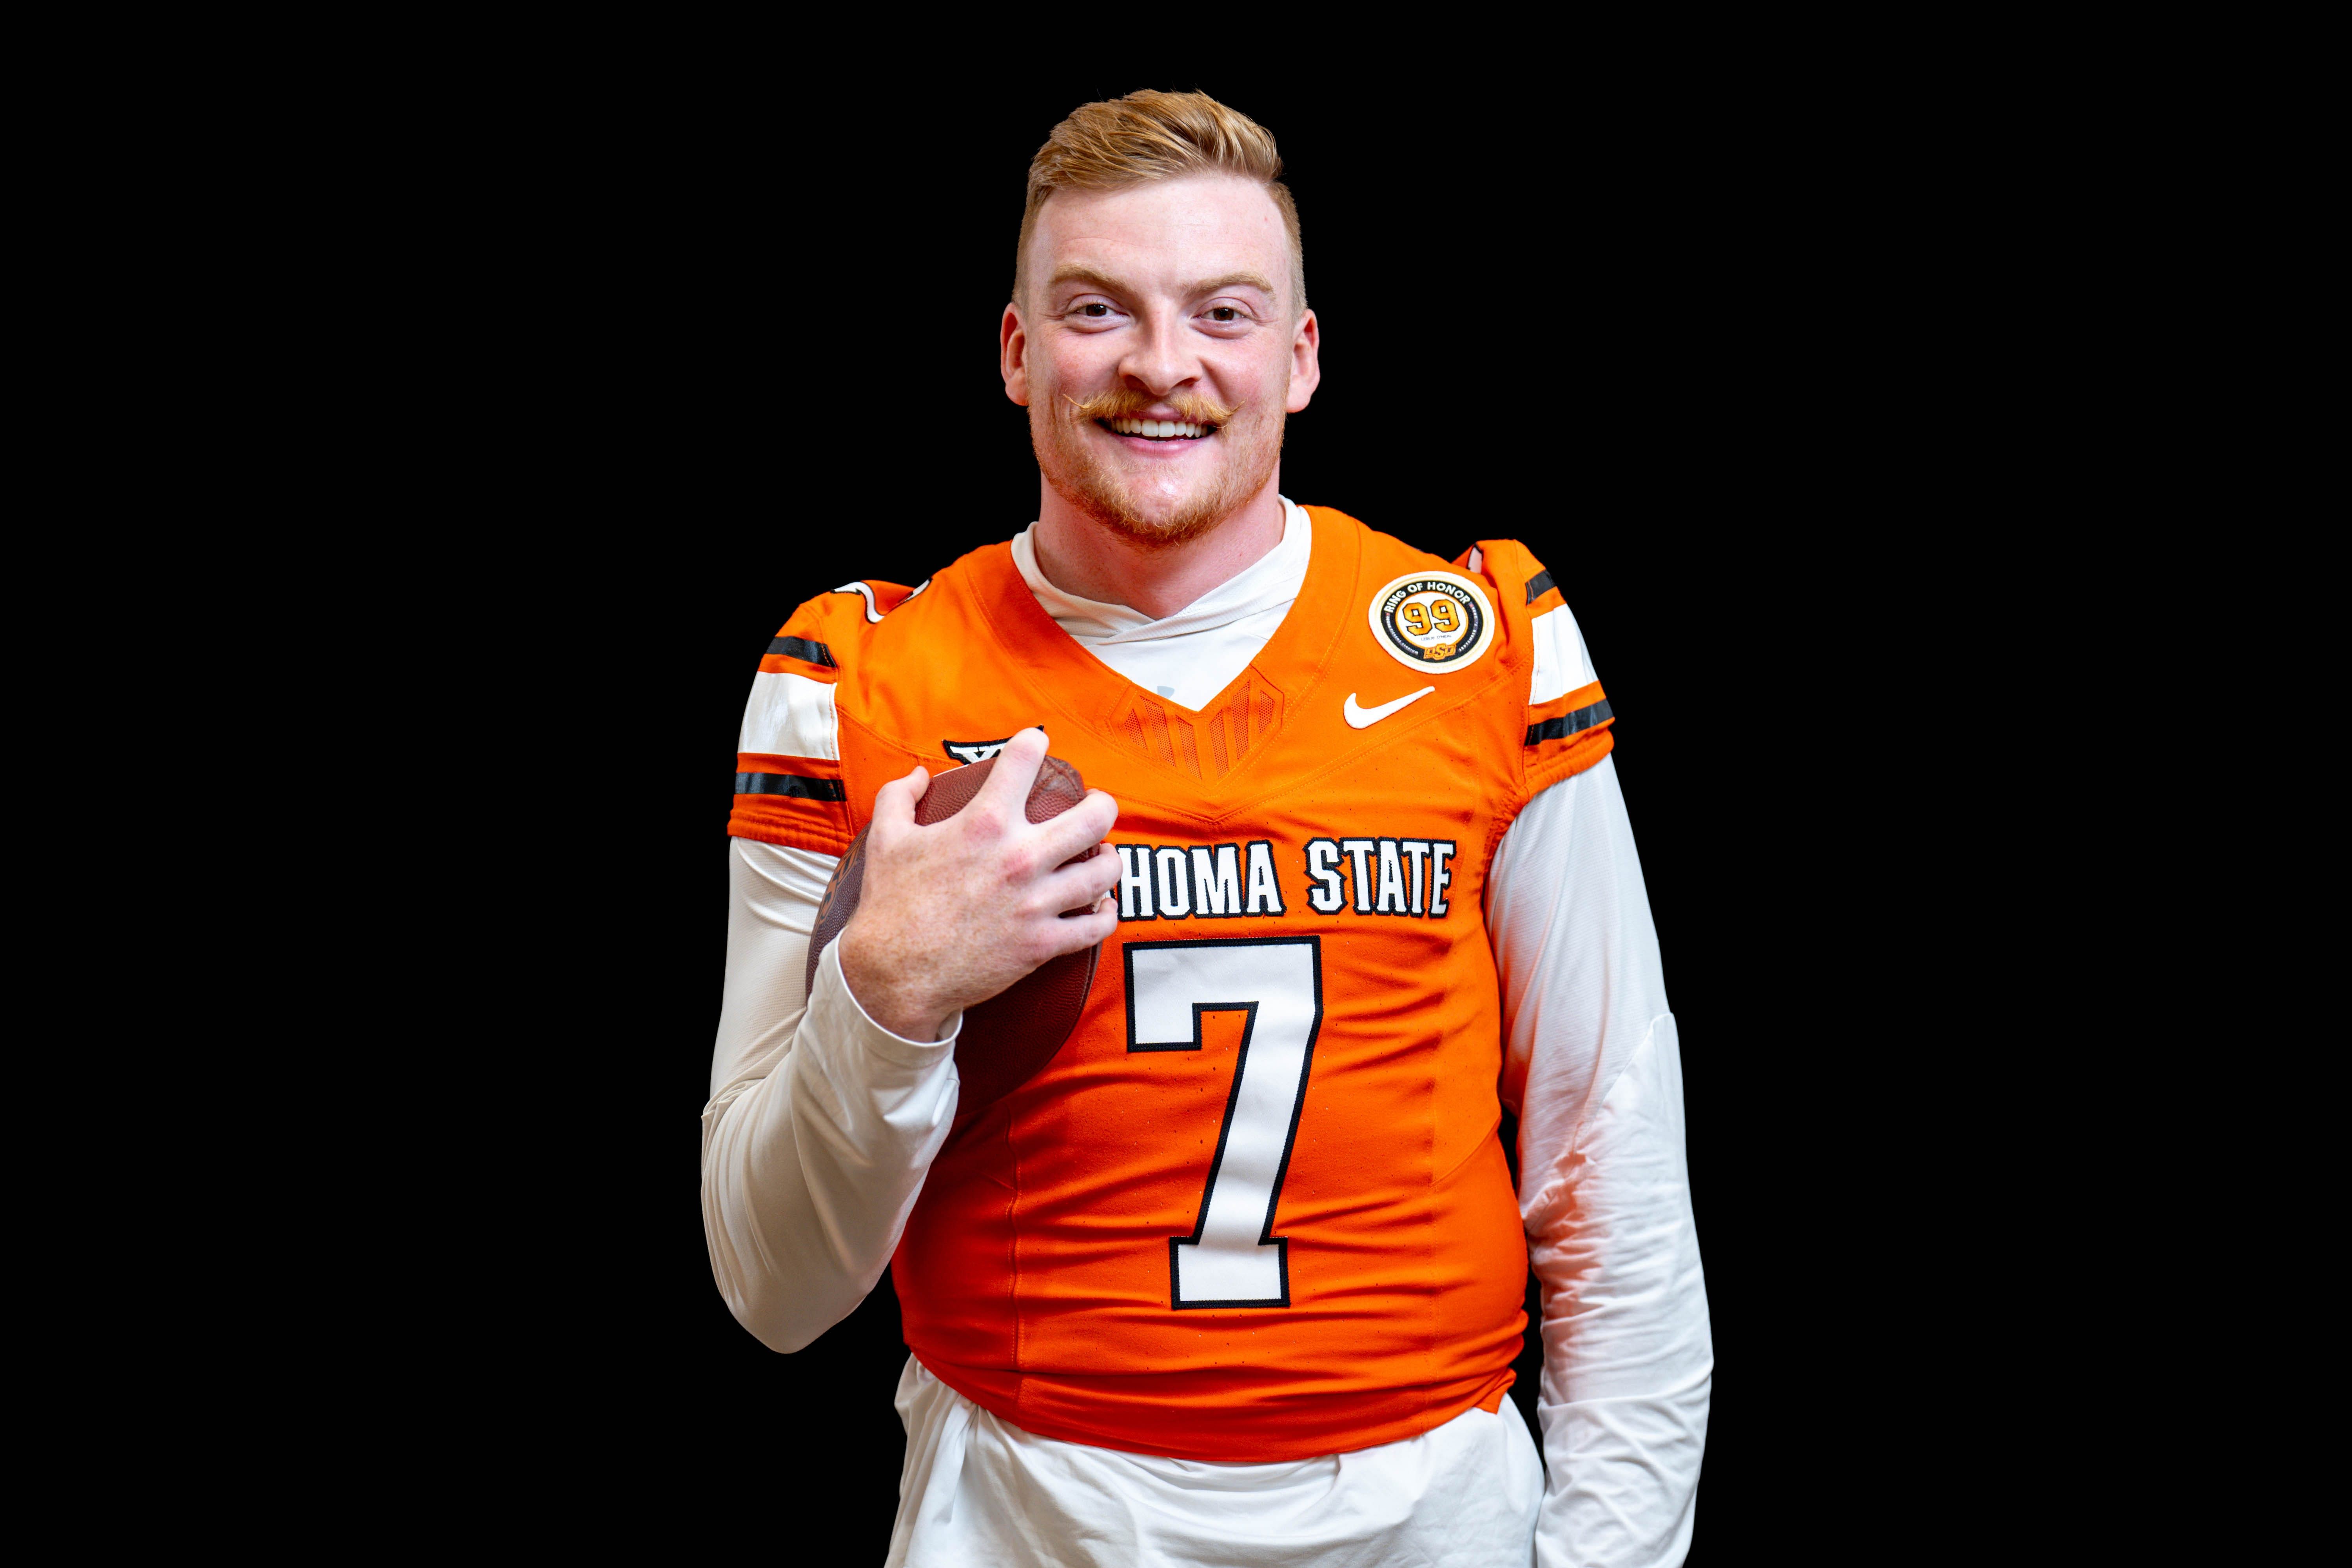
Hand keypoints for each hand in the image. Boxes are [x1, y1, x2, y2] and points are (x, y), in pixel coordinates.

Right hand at [837, 729, 1120, 1041]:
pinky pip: (1096, 926)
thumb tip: (921, 774)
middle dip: (1102, 805)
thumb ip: (900, 795)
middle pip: (1094, 817)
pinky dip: (1105, 914)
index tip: (1037, 746)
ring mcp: (1035, 903)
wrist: (893, 975)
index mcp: (983, 824)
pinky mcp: (1042, 944)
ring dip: (1109, 860)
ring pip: (1104, 872)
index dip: (1034, 743)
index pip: (1026, 758)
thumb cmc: (891, 906)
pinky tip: (1100, 906)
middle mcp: (1018, 858)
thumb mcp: (885, 838)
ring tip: (1101, 856)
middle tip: (1095, 807)